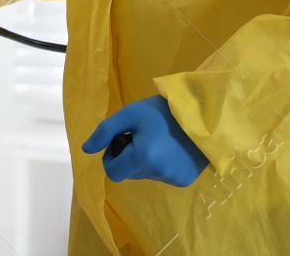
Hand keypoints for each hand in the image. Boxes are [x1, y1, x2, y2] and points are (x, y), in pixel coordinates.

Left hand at [82, 95, 207, 185]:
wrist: (203, 114)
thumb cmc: (163, 111)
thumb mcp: (130, 114)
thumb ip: (105, 131)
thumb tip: (86, 149)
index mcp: (142, 158)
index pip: (112, 172)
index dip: (111, 157)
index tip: (121, 140)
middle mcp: (157, 174)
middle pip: (129, 172)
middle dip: (128, 156)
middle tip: (140, 135)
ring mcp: (173, 179)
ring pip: (145, 174)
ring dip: (144, 159)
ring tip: (157, 138)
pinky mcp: (184, 180)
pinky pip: (162, 175)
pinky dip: (160, 163)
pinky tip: (170, 147)